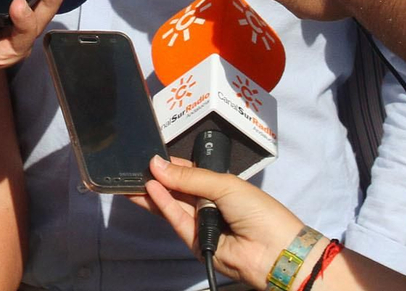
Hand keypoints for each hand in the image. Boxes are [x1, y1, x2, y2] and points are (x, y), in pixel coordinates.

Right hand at [135, 156, 311, 287]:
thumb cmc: (258, 210)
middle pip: (176, 188)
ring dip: (153, 191)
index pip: (188, 171)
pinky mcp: (193, 241)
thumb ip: (189, 177)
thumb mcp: (225, 185)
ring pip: (171, 204)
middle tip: (132, 166)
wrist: (274, 251)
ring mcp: (199, 222)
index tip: (149, 154)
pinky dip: (162, 204)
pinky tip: (150, 189)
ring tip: (131, 177)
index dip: (170, 164)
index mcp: (218, 185)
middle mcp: (206, 202)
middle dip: (156, 177)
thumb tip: (156, 165)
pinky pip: (176, 219)